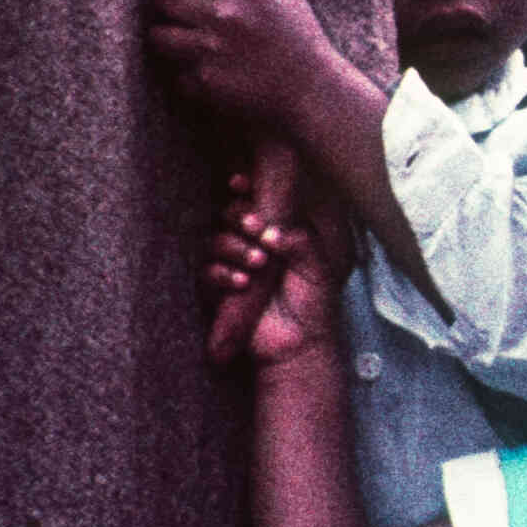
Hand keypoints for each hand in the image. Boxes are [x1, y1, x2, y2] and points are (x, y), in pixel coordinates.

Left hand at [150, 0, 339, 129]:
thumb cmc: (300, 36)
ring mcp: (211, 51)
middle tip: (190, 14)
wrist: (312, 92)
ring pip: (159, 35)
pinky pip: (175, 71)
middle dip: (174, 4)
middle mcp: (223, 16)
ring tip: (190, 42)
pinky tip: (211, 71)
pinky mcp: (205, 82)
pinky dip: (188, 73)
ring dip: (171, 38)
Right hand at [222, 197, 353, 367]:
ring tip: (259, 262)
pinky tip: (242, 282)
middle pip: (231, 214)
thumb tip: (273, 230)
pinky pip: (208, 271)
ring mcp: (234, 263)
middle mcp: (254, 242)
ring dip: (236, 247)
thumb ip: (300, 242)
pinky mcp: (220, 287)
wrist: (299, 344)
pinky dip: (224, 273)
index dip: (247, 187)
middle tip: (253, 226)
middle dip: (240, 216)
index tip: (241, 182)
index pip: (257, 201)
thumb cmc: (314, 302)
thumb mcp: (317, 267)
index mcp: (278, 231)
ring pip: (218, 240)